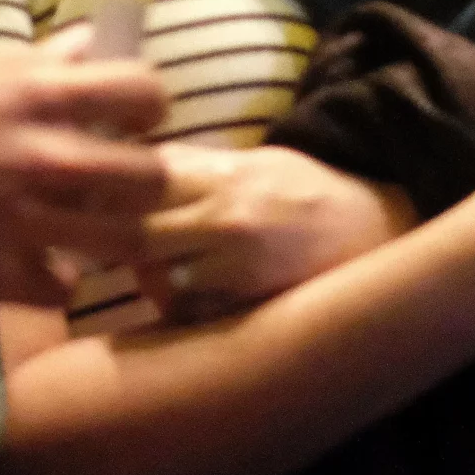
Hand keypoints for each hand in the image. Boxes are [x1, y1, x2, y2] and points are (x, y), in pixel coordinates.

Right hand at [0, 36, 170, 310]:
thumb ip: (36, 65)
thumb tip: (90, 44)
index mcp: (36, 94)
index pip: (143, 90)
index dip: (150, 105)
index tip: (137, 118)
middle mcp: (44, 157)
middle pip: (151, 176)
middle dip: (145, 178)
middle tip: (123, 183)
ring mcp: (25, 222)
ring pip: (123, 241)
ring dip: (114, 234)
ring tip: (92, 227)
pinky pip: (63, 287)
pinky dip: (55, 278)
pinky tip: (37, 263)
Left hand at [129, 144, 416, 322]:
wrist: (374, 229)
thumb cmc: (307, 192)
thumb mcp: (254, 162)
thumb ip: (196, 167)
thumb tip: (136, 166)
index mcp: (222, 172)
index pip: (141, 178)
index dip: (110, 192)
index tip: (100, 202)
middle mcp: (224, 214)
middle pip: (136, 230)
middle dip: (117, 241)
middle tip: (117, 246)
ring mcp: (236, 262)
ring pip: (156, 277)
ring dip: (148, 279)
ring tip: (157, 274)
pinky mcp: (250, 302)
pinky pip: (192, 312)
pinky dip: (181, 309)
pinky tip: (191, 300)